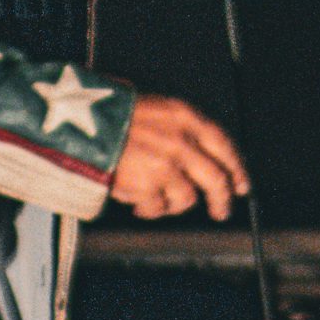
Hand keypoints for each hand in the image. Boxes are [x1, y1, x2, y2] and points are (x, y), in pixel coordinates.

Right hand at [109, 94, 249, 219]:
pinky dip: (149, 210)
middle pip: (216, 179)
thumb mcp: (153, 109)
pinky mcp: (149, 187)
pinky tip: (138, 204)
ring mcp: (166, 166)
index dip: (236, 168)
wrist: (79, 125)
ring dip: (173, 204)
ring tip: (155, 200)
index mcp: (184, 117)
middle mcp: (181, 141)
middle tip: (221, 210)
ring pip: (187, 198)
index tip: (240, 183)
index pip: (223, 145)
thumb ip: (179, 130)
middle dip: (222, 199)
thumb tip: (201, 157)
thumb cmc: (111, 115)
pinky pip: (158, 208)